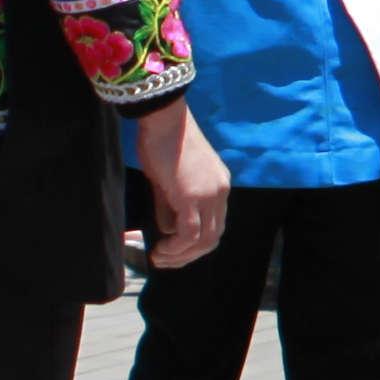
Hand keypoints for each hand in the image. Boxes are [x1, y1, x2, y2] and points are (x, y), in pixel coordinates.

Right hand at [125, 101, 232, 267]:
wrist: (164, 118)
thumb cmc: (162, 142)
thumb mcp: (167, 180)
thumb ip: (170, 206)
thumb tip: (167, 231)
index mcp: (219, 186)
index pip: (215, 225)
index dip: (195, 245)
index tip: (172, 252)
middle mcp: (220, 192)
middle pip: (214, 238)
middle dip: (188, 256)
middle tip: (164, 262)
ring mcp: (210, 194)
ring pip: (204, 240)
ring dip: (181, 256)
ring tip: (159, 258)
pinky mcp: (193, 196)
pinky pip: (190, 233)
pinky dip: (176, 247)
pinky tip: (160, 249)